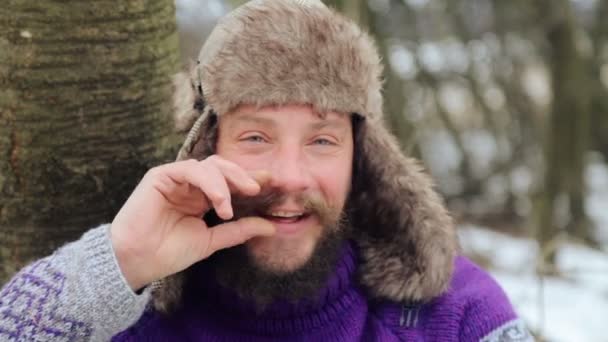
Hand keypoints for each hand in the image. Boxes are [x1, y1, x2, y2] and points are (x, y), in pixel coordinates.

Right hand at [109, 156, 274, 290]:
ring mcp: (177, 178)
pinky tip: (218, 201)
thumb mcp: (211, 240)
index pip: (230, 181)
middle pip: (223, 168)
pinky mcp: (162, 175)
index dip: (250, 179)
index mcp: (203, 197)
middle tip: (257, 188)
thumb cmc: (169, 252)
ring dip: (225, 183)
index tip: (272, 183)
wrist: (138, 260)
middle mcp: (191, 184)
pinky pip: (191, 169)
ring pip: (209, 166)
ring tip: (228, 208)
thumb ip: (238, 231)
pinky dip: (208, 182)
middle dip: (242, 175)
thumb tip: (271, 226)